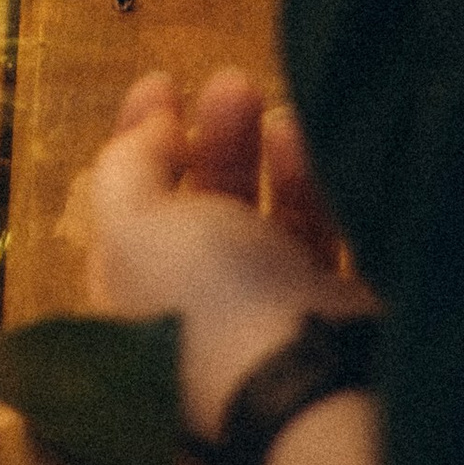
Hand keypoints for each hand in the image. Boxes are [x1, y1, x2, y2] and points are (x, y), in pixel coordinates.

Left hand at [78, 66, 369, 440]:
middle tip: (233, 85)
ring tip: (280, 119)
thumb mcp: (132, 225)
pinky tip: (322, 151)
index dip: (138, 140)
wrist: (320, 383)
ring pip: (267, 219)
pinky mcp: (339, 317)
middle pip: (201, 209)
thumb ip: (124, 168)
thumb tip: (154, 128)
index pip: (130, 209)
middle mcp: (201, 315)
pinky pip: (326, 235)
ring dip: (267, 154)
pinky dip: (320, 184)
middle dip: (211, 137)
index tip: (163, 81)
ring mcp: (275, 320)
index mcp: (135, 303)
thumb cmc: (207, 301)